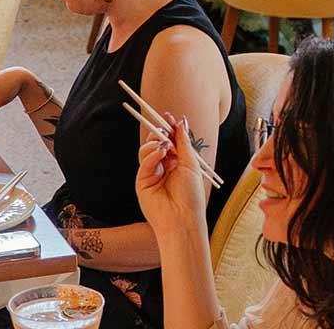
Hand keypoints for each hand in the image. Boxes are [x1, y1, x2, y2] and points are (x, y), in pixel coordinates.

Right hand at [134, 114, 208, 235]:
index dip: (168, 128)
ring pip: (146, 150)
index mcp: (177, 161)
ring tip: (165, 146)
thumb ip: (183, 142)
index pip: (170, 140)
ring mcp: (152, 173)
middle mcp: (164, 166)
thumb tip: (180, 121)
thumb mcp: (190, 163)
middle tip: (164, 129)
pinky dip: (152, 154)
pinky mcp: (142, 181)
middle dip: (159, 132)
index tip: (168, 115)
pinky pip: (144, 162)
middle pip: (155, 142)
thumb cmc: (191, 194)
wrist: (182, 218)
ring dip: (155, 143)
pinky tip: (161, 153)